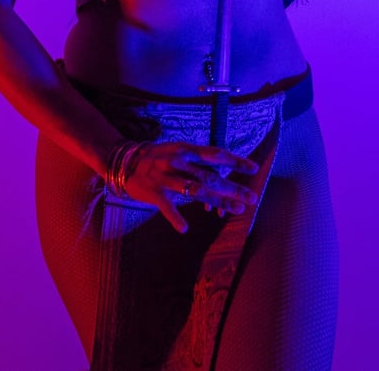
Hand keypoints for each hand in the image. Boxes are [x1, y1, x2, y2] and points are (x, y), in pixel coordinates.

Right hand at [124, 140, 258, 233]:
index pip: (216, 154)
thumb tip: (220, 174)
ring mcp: (167, 178)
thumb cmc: (157, 157)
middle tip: (252, 197)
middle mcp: (179, 162)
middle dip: (233, 188)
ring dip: (218, 201)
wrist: (124, 161)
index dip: (235, 161)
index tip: (253, 168)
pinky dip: (175, 218)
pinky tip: (184, 229)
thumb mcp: (178, 151)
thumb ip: (197, 162)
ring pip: (196, 192)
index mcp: (186, 150)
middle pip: (211, 176)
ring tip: (237, 209)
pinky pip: (167, 208)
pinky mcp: (154, 193)